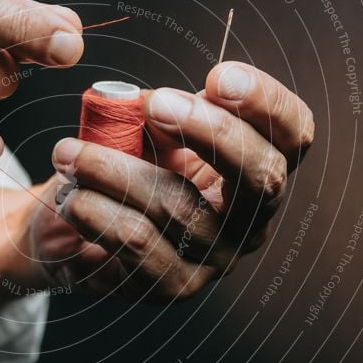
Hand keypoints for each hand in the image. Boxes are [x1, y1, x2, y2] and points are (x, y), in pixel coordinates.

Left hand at [25, 62, 313, 301]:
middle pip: (260, 175)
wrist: (81, 226)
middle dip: (207, 131)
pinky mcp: (173, 287)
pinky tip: (70, 197)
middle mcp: (251, 219)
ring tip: (68, 153)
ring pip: (179, 207)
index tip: (217, 76)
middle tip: (152, 105)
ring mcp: (217, 258)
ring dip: (115, 170)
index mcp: (257, 169)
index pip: (294, 135)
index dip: (265, 103)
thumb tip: (149, 107)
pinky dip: (98, 212)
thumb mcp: (150, 130)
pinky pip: (138, 243)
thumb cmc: (127, 166)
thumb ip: (159, 112)